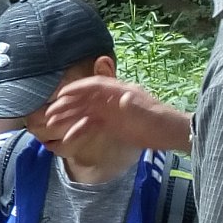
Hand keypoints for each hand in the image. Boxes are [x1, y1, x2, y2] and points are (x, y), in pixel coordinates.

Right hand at [42, 76, 191, 153]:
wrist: (173, 135)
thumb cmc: (161, 120)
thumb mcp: (149, 113)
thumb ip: (135, 104)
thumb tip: (123, 97)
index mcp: (120, 91)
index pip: (94, 86)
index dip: (77, 88)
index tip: (61, 95)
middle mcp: (112, 99)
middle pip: (85, 99)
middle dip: (67, 104)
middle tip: (50, 114)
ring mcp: (111, 112)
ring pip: (84, 111)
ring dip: (68, 116)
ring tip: (52, 124)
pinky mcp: (112, 125)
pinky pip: (91, 125)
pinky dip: (79, 128)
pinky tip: (68, 136)